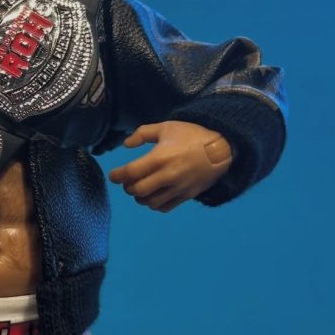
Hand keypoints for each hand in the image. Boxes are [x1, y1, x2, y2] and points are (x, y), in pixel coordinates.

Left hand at [108, 120, 232, 212]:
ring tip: (139, 189)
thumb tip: (126, 145)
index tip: (114, 175)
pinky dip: (154, 205)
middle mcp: (168, 175)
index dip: (118, 176)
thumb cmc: (190, 135)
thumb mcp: (165, 127)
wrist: (221, 148)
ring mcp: (178, 188)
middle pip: (138, 190)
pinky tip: (153, 196)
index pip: (131, 173)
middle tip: (127, 182)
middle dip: (127, 187)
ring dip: (140, 198)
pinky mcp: (187, 196)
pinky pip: (165, 208)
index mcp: (160, 157)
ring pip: (150, 202)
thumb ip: (142, 134)